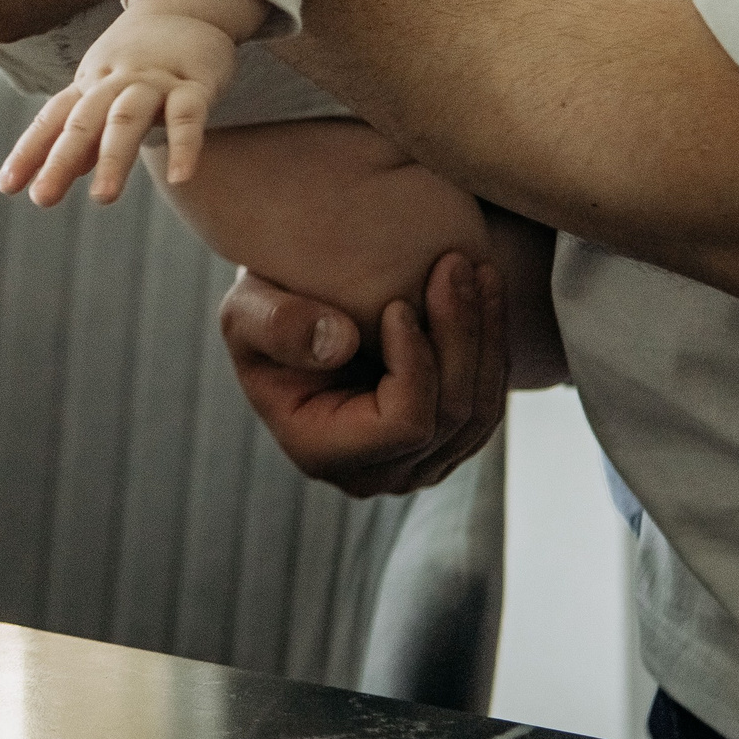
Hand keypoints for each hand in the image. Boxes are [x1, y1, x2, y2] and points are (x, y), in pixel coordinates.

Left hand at [0, 9, 234, 205]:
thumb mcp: (106, 94)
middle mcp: (115, 82)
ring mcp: (154, 82)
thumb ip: (87, 135)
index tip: (6, 186)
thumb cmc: (138, 63)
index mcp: (89, 86)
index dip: (28, 151)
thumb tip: (61, 173)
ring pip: (127, 117)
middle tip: (42, 198)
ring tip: (102, 198)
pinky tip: (179, 178)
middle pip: (83, 121)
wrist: (185, 4)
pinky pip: (188, 115)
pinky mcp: (196, 84)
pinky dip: (184, 145)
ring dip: (113, 157)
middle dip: (60, 160)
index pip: (53, 119)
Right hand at [223, 252, 505, 497]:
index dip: (415, 365)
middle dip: (460, 336)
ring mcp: (415, 463)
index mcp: (321, 451)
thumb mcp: (247, 309)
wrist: (295, 316)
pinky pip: (486, 401)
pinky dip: (491, 345)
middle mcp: (374, 474)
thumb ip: (279, 324)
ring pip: (479, 412)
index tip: (399, 303)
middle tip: (453, 264)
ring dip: (484, 335)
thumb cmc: (265, 312)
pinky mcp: (444, 440)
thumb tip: (341, 342)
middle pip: (450, 418)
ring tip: (475, 269)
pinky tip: (483, 291)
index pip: (403, 425)